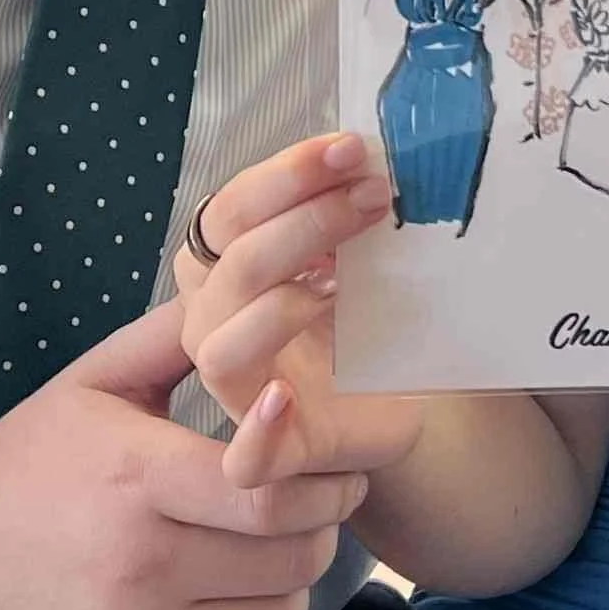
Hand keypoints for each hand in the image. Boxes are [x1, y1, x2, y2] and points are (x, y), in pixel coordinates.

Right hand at [0, 292, 371, 609]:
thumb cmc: (35, 457)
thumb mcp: (96, 380)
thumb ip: (179, 336)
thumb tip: (262, 289)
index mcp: (137, 479)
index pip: (271, 494)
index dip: (324, 481)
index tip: (339, 466)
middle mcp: (140, 568)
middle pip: (290, 560)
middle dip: (319, 528)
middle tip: (311, 505)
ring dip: (288, 585)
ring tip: (264, 551)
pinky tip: (224, 603)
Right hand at [175, 132, 426, 492]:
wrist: (391, 408)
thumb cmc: (365, 322)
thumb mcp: (360, 259)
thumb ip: (353, 215)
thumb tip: (379, 158)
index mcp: (229, 268)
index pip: (230, 209)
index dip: (285, 175)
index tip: (349, 149)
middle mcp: (219, 325)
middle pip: (231, 263)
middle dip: (302, 219)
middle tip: (374, 194)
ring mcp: (241, 393)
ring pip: (218, 347)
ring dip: (281, 305)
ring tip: (341, 283)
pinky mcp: (276, 458)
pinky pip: (244, 460)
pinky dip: (258, 429)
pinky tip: (284, 398)